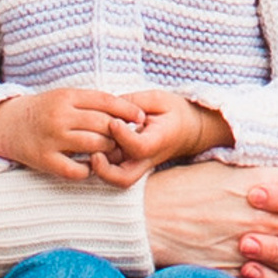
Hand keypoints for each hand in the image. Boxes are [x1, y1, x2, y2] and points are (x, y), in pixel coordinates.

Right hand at [0, 84, 149, 181]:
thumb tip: (127, 110)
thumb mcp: (66, 97)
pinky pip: (75, 170)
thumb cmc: (45, 110)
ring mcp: (51, 139)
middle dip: (121, 132)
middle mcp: (60, 117)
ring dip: (109, 150)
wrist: (8, 124)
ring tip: (116, 152)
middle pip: (103, 124)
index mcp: (67, 97)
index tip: (141, 117)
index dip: (127, 110)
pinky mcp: (44, 160)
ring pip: (94, 146)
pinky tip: (92, 167)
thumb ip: (92, 102)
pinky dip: (88, 170)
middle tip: (132, 138)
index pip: (105, 101)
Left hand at [88, 90, 233, 181]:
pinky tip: (90, 149)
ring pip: (116, 178)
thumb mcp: (159, 99)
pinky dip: (99, 165)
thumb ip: (134, 102)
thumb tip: (109, 105)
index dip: (123, 136)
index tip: (113, 121)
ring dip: (100, 169)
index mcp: (159, 141)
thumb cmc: (173, 112)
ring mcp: (137, 166)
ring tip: (89, 151)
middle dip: (106, 171)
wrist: (188, 130)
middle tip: (94, 155)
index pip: (138, 146)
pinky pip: (112, 171)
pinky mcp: (129, 166)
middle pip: (125, 178)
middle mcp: (147, 159)